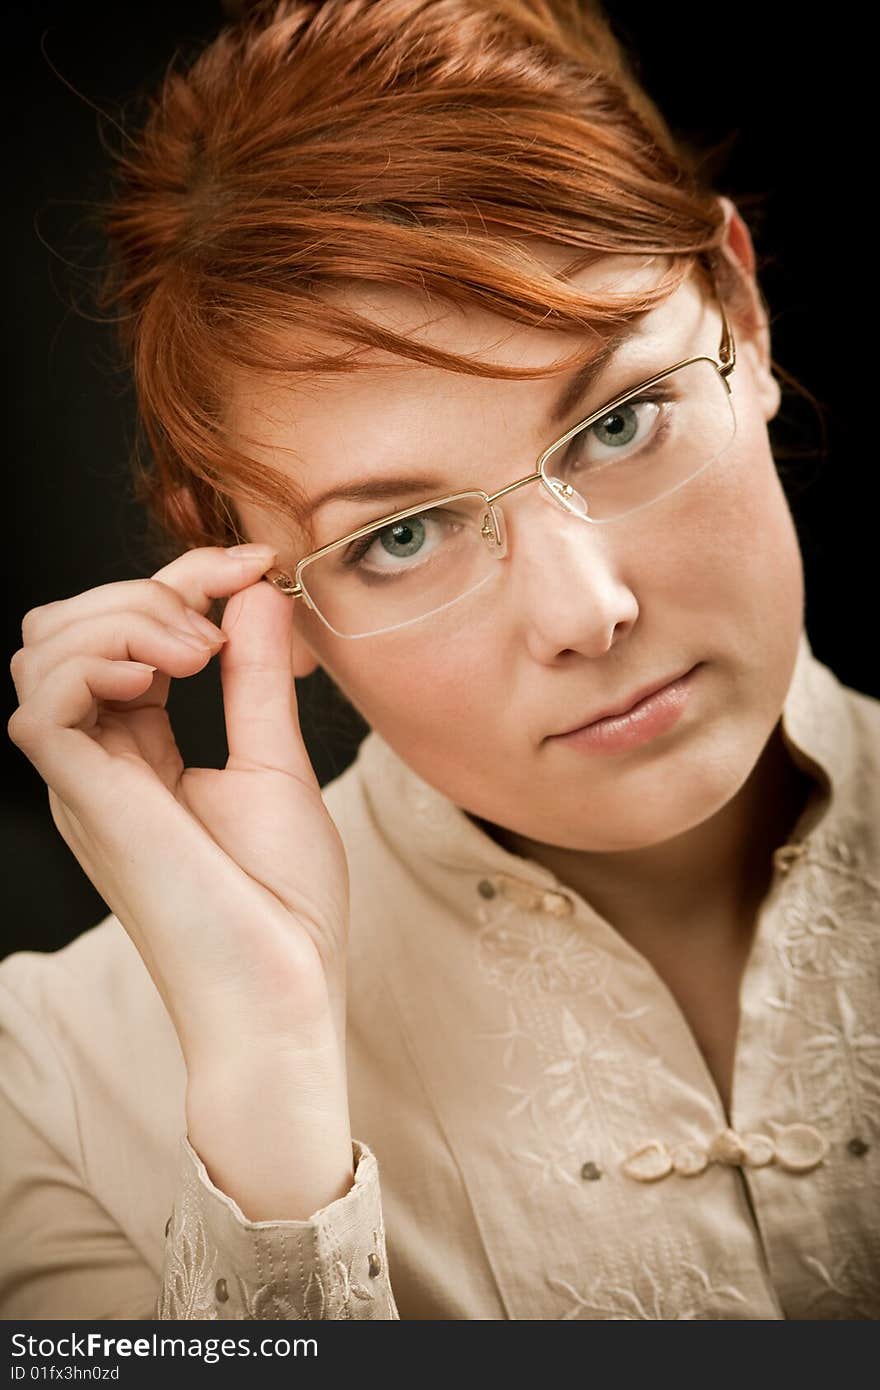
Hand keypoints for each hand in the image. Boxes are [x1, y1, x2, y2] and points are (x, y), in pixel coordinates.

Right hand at [8, 545, 350, 1074]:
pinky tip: (166, 679)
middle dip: (145, 589)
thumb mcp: (276, 763)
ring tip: (199, 657)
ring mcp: (83, 780)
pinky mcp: (83, 799)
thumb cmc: (282, 904)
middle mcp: (97, 759)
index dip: (180, 576)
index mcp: (137, 751)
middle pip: (66, 625)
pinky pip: (39, 701)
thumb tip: (256, 591)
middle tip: (221, 628)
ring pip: (43, 648)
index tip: (253, 562)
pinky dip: (98, 660)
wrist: (281, 995)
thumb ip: (256, 677)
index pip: (125, 632)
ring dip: (125, 619)